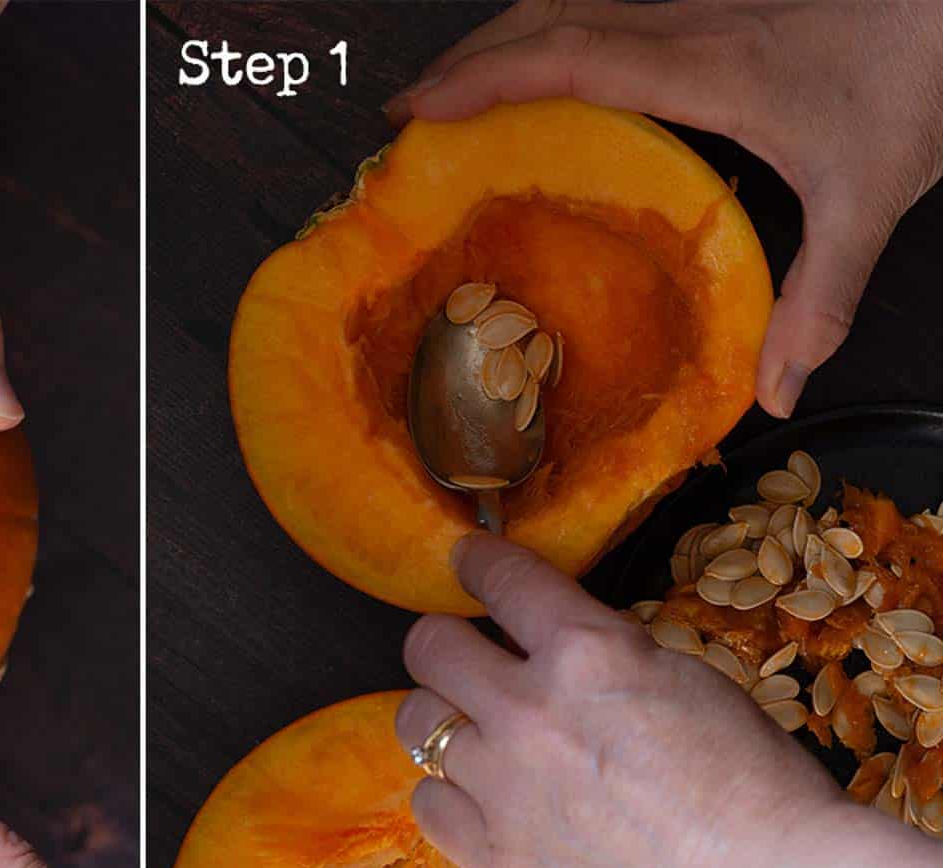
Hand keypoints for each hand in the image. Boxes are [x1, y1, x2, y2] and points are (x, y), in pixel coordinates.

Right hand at [383, 0, 942, 417]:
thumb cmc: (916, 79)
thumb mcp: (870, 201)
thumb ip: (817, 303)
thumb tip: (776, 392)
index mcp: (705, 69)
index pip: (568, 57)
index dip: (483, 78)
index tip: (420, 108)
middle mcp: (685, 20)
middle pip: (546, 15)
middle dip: (467, 56)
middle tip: (412, 108)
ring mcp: (695, 0)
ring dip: (503, 36)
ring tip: (456, 86)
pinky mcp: (709, 0)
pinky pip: (602, 3)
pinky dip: (548, 29)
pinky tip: (540, 61)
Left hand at [396, 534, 942, 867]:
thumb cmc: (754, 783)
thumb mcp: (683, 677)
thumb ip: (603, 654)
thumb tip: (550, 642)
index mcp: (588, 652)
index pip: (500, 577)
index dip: (477, 562)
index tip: (468, 560)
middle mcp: (527, 710)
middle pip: (428, 647)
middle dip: (446, 643)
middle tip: (466, 660)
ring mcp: (502, 786)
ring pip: (417, 723)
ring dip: (443, 719)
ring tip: (478, 735)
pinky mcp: (492, 855)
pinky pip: (428, 802)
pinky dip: (451, 795)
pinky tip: (487, 800)